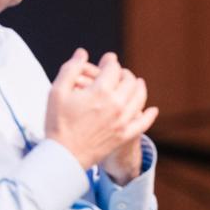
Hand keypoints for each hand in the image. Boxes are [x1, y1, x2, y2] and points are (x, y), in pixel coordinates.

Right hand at [45, 50, 158, 172]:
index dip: (110, 61)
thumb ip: (71, 69)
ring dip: (139, 88)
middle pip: (129, 81)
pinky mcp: (125, 136)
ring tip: (136, 84)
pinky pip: (144, 123)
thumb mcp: (57, 92)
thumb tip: (82, 53)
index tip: (108, 60)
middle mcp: (116, 104)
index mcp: (100, 91)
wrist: (64, 156)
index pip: (113, 68)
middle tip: (119, 72)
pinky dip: (149, 115)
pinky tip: (152, 109)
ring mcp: (123, 121)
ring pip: (140, 98)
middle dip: (124, 73)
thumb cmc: (58, 122)